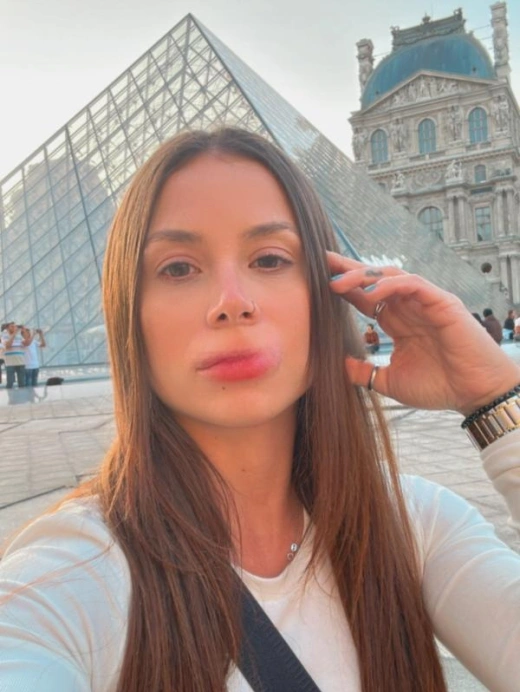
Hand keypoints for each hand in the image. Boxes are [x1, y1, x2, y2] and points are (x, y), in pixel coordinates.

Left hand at [328, 252, 519, 414]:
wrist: (473, 395)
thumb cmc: (438, 386)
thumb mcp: (389, 382)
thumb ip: (364, 373)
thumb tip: (339, 365)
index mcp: (396, 321)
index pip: (364, 296)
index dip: (342, 286)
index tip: (315, 280)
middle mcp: (408, 307)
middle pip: (373, 279)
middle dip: (347, 269)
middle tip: (319, 262)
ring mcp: (424, 302)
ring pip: (390, 275)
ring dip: (363, 276)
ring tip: (337, 282)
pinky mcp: (441, 302)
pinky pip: (413, 283)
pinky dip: (391, 284)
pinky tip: (372, 292)